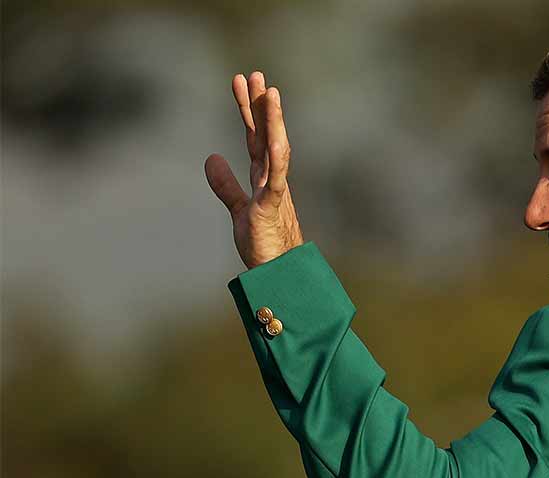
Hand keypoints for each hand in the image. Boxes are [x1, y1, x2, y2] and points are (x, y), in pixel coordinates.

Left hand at [205, 71, 304, 268]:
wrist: (279, 275)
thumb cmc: (263, 245)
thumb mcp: (238, 209)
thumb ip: (225, 185)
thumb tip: (211, 158)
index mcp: (263, 178)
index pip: (255, 137)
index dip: (248, 110)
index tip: (242, 83)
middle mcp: (272, 179)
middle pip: (266, 135)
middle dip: (260, 105)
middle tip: (255, 74)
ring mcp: (274, 191)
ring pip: (275, 149)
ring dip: (273, 121)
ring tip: (269, 93)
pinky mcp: (272, 208)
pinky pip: (277, 180)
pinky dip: (278, 159)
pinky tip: (277, 139)